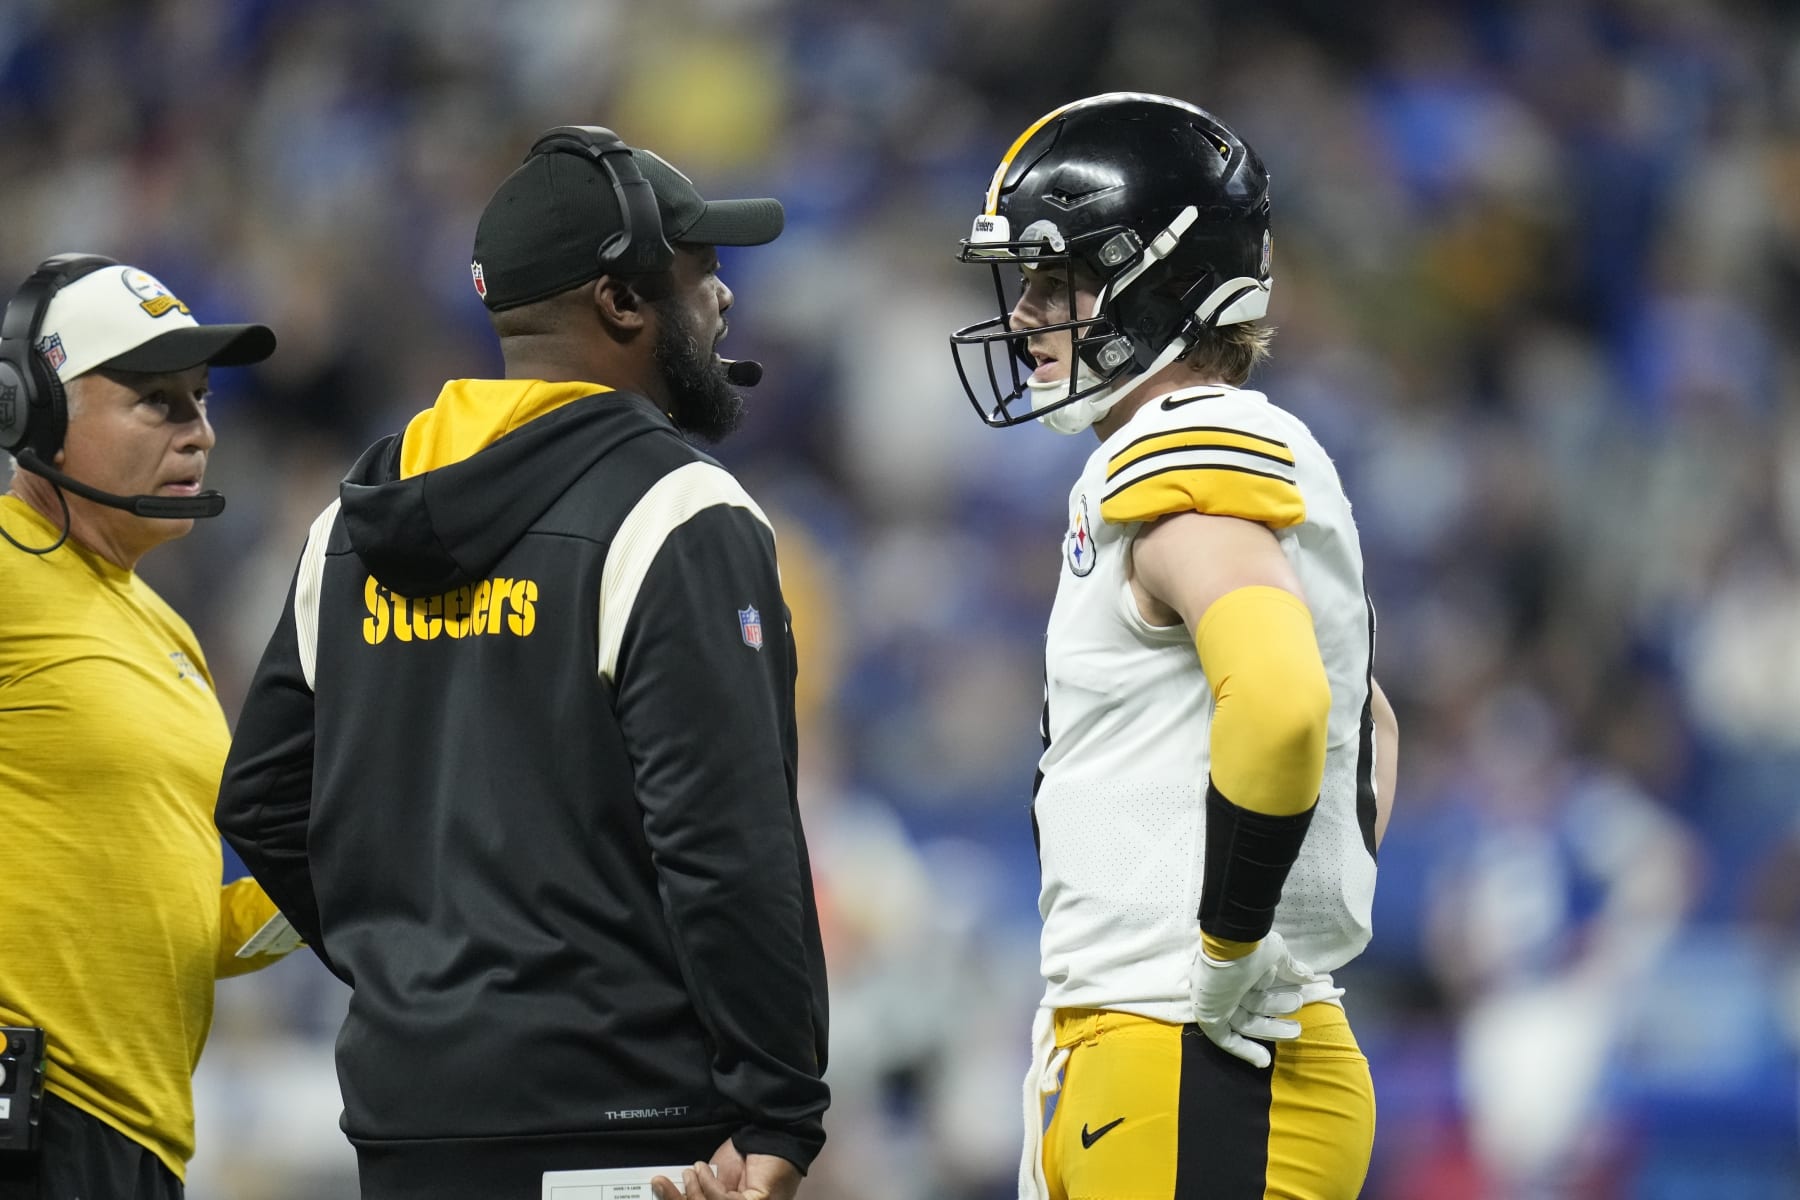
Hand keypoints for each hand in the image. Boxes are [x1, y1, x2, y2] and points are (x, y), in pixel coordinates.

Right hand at [652, 1153, 800, 1199]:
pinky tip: (702, 1168)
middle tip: (659, 1182)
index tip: (660, 1187)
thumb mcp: (718, 1181)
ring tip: (689, 1171)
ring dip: (694, 1191)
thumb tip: (677, 1195)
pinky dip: (709, 1184)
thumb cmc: (746, 1160)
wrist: (772, 1137)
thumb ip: (704, 1194)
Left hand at [1190, 930, 1316, 1067]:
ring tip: (1296, 1030)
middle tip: (1298, 1027)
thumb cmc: (1252, 949)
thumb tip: (1309, 976)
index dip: (1277, 1001)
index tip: (1299, 1003)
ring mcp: (1218, 1002)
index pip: (1260, 989)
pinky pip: (1225, 1039)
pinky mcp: (1209, 1016)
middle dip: (1277, 1017)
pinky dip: (1244, 1050)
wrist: (1228, 946)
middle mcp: (1229, 986)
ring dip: (1270, 1031)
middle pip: (1255, 1008)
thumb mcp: (1276, 956)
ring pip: (1245, 1023)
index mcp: (1242, 969)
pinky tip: (1264, 1061)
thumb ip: (1291, 969)